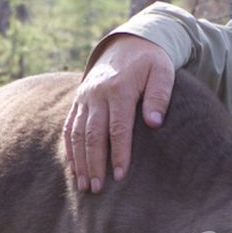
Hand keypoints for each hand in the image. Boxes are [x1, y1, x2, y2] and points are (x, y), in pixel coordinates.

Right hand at [63, 34, 175, 191]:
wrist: (127, 43)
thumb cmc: (150, 62)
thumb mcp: (162, 72)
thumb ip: (159, 96)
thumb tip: (154, 123)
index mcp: (118, 88)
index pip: (117, 127)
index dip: (119, 153)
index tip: (121, 175)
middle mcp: (96, 94)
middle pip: (93, 134)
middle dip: (94, 163)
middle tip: (97, 189)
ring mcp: (84, 97)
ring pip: (78, 133)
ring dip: (79, 161)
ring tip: (84, 186)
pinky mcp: (78, 100)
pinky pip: (69, 126)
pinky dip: (70, 148)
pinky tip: (73, 168)